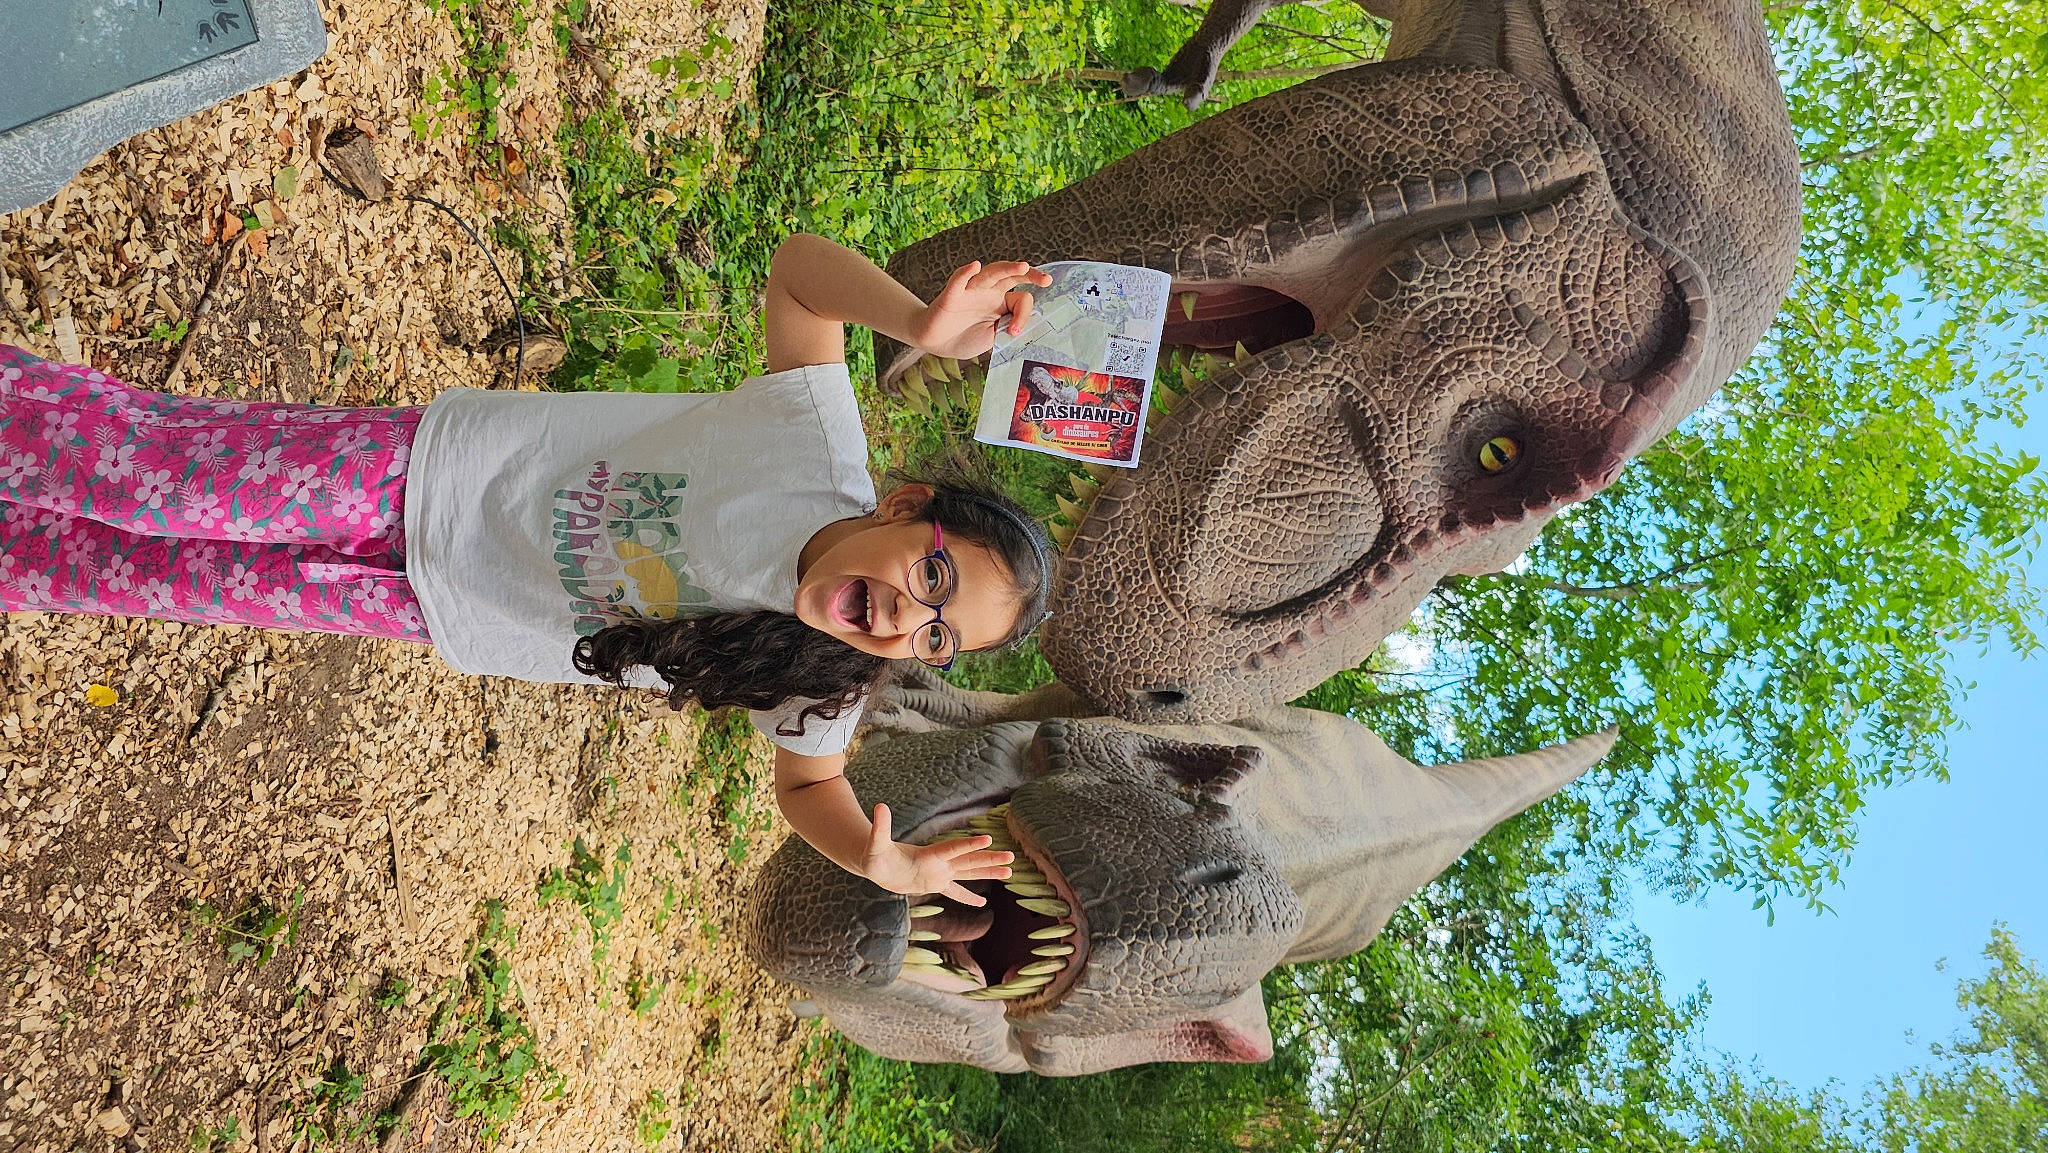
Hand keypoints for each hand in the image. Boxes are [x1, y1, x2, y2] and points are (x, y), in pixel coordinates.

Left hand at [861, 803, 1012, 904]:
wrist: (875, 863)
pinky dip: (967, 897)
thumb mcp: (875, 844)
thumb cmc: (874, 854)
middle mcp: (938, 863)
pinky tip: (982, 903)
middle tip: (1011, 856)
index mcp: (928, 854)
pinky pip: (955, 892)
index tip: (988, 839)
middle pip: (969, 860)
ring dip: (988, 872)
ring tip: (1009, 872)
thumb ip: (880, 828)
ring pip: (968, 873)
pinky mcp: (934, 884)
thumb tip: (879, 807)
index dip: (968, 845)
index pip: (952, 848)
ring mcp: (939, 873)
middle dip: (989, 859)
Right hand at [908, 260, 1052, 360]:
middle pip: (1011, 276)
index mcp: (1001, 301)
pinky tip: (974, 266)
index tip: (1015, 332)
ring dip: (1007, 269)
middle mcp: (988, 291)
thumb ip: (1007, 329)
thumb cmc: (965, 336)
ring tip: (1023, 266)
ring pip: (990, 273)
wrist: (935, 343)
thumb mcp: (993, 338)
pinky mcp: (951, 296)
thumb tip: (1021, 326)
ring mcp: (970, 291)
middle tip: (1046, 280)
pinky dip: (965, 273)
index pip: (1021, 298)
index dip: (1023, 315)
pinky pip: (958, 281)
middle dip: (1030, 275)